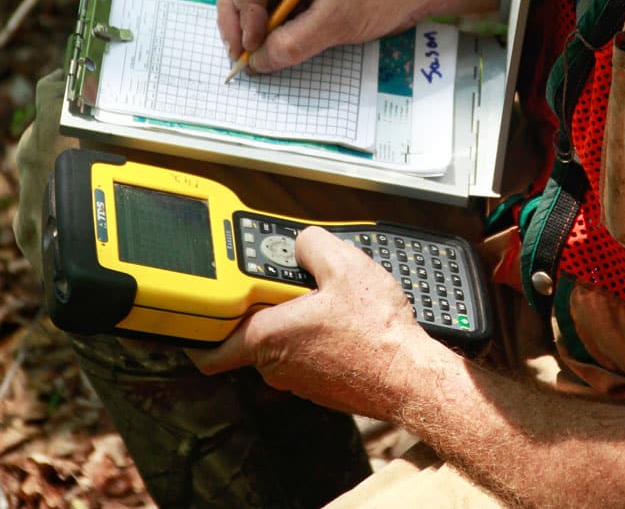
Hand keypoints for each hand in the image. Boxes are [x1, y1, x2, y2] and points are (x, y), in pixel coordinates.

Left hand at [187, 226, 432, 419]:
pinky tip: (348, 323)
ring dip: (299, 321)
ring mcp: (300, 381)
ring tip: (332, 302)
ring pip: (283, 344)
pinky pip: (309, 356)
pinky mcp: (322, 387)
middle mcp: (277, 366)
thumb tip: (302, 241)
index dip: (209, 318)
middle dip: (270, 306)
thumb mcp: (346, 265)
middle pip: (252, 333)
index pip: (208, 345)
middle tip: (298, 284)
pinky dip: (320, 338)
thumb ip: (312, 244)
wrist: (411, 376)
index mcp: (268, 337)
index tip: (220, 297)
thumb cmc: (379, 332)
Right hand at [216, 0, 428, 73]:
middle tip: (242, 58)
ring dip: (254, 30)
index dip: (242, 9)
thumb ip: (295, 42)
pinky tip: (275, 53)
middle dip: (240, 22)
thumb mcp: (339, 19)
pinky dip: (273, 32)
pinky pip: (278, 10)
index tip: (251, 43)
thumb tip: (256, 63)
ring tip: (256, 60)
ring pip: (257, 0)